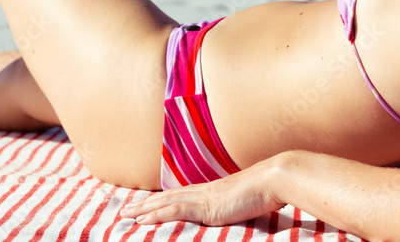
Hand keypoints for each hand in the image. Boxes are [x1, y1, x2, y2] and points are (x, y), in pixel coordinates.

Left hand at [119, 158, 284, 226]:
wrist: (273, 179)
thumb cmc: (266, 191)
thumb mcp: (246, 201)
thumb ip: (236, 207)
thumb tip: (236, 213)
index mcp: (211, 191)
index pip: (179, 195)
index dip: (160, 200)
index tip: (146, 205)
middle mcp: (202, 191)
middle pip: (166, 197)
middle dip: (145, 204)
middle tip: (125, 210)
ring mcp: (203, 197)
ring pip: (165, 202)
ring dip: (143, 209)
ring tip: (126, 214)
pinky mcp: (206, 206)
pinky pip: (175, 210)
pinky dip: (156, 215)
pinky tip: (142, 220)